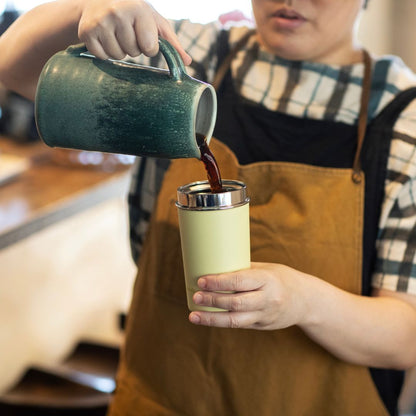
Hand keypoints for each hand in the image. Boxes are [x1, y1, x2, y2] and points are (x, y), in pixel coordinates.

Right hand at [77, 0, 191, 62]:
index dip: (149, 47)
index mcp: (138, 9)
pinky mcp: (86, 32)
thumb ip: (172, 42)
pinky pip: (103, 56)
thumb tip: (187, 62)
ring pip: (118, 56)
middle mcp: (118, 12)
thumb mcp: (154, 21)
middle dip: (134, 47)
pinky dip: (106, 52)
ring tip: (117, 34)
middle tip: (128, 32)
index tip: (144, 36)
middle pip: (134, 52)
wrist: (99, 0)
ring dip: (120, 50)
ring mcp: (100, 22)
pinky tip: (105, 37)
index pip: (150, 48)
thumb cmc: (135, 13)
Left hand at [189, 262, 309, 329]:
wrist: (307, 301)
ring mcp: (265, 315)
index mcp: (268, 280)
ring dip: (212, 318)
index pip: (240, 281)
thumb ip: (244, 270)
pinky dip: (221, 322)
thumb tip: (215, 265)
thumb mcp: (267, 269)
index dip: (219, 282)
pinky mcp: (262, 326)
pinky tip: (207, 319)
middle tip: (195, 296)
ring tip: (194, 315)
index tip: (201, 281)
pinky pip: (239, 325)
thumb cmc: (282, 278)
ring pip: (235, 320)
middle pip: (235, 302)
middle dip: (213, 300)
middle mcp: (267, 299)